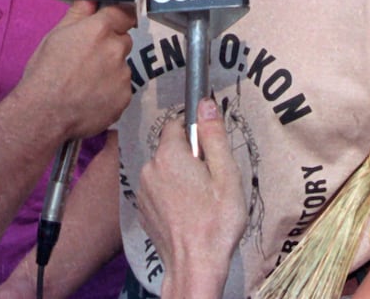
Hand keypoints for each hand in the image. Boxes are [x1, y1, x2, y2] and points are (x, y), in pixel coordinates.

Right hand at [15, 0, 135, 140]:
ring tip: (86, 84)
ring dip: (110, 72)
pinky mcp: (124, 98)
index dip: (119, 18)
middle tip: (88, 60)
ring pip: (122, 67)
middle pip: (123, 41)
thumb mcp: (55, 36)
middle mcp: (116, 49)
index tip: (114, 22)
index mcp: (100, 30)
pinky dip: (110, 93)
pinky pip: (121, 90)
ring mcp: (123, 75)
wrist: (44, 113)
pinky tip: (91, 99)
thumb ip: (78, 14)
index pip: (125, 13)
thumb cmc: (44, 72)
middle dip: (110, 47)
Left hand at [137, 98, 244, 298]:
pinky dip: (171, 196)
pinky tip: (188, 213)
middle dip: (190, 158)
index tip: (211, 152)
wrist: (194, 266)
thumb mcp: (226, 174)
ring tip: (200, 201)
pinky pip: (158, 191)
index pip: (177, 124)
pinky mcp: (143, 210)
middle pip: (171, 149)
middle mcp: (149, 168)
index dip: (196, 134)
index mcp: (169, 155)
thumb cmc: (215, 222)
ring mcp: (143, 191)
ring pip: (164, 170)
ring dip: (180, 178)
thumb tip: (205, 103)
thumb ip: (214, 136)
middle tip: (211, 181)